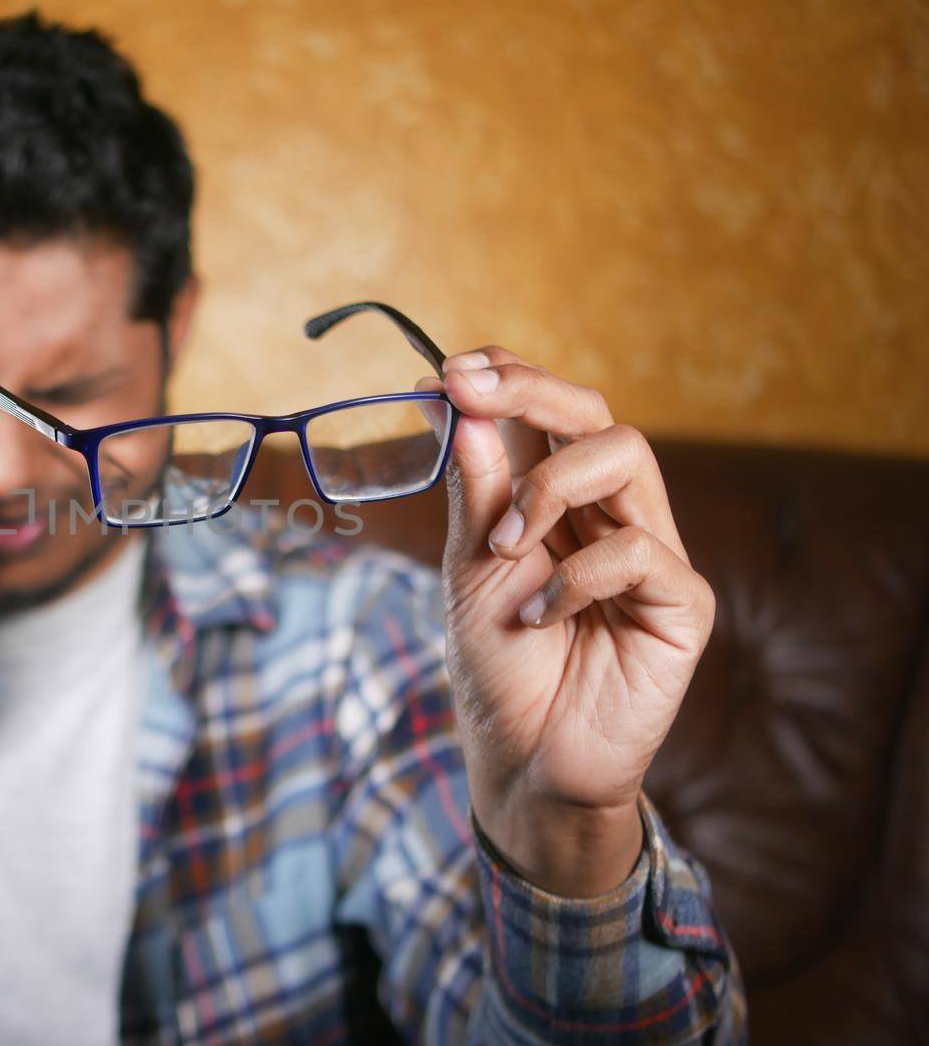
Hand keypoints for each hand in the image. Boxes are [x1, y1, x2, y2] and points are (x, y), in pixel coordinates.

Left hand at [414, 347, 714, 896]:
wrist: (524, 760)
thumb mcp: (470, 568)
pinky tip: (538, 616)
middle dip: (529, 391)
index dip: (510, 377)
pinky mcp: (682, 603)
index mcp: (560, 500)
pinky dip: (574, 577)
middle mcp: (612, 514)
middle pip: (595, 414)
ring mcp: (653, 553)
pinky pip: (638, 550)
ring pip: (626, 457)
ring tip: (502, 548)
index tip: (449, 371)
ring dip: (547, 486)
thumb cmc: (499, 665)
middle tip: (467, 392)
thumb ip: (476, 491)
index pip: (550, 412)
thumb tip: (460, 408)